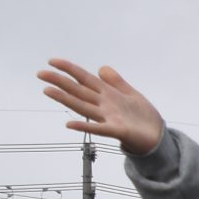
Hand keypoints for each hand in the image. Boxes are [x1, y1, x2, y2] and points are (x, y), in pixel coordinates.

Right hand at [37, 60, 163, 155]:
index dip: (69, 69)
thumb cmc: (143, 117)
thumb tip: (101, 68)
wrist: (158, 136)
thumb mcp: (130, 93)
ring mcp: (109, 118)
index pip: (85, 78)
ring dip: (65, 99)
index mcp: (107, 94)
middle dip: (60, 82)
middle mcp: (103, 105)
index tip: (51, 61)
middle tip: (40, 74)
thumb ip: (116, 82)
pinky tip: (69, 125)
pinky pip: (99, 128)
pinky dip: (85, 126)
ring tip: (48, 91)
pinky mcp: (118, 131)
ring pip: (83, 107)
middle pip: (78, 91)